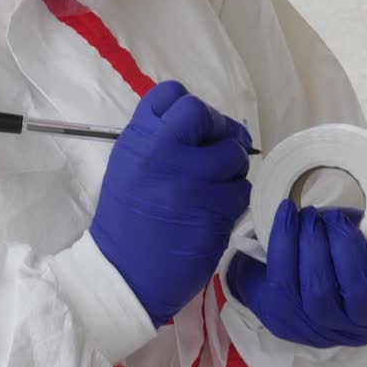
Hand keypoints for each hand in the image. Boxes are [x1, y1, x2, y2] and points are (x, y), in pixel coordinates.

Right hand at [91, 81, 253, 327]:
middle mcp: (162, 153)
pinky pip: (241, 190)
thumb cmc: (127, 218)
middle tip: (214, 151)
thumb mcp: (129, 166)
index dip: (188, 107)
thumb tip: (204, 123)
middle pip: (203, 113)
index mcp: (138, 140)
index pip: (171, 93)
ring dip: (230, 168)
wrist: (125, 273)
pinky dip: (234, 198)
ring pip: (233, 154)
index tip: (192, 129)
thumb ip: (158, 138)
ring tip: (214, 186)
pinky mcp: (214, 211)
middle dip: (216, 129)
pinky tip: (215, 210)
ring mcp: (190, 182)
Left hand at [226, 202, 366, 347]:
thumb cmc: (349, 256)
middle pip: (359, 289)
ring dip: (313, 243)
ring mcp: (323, 325)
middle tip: (334, 217)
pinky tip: (288, 215)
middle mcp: (361, 322)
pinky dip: (284, 241)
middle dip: (346, 245)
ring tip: (309, 214)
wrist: (300, 272)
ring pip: (319, 290)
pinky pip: (284, 280)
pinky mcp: (287, 317)